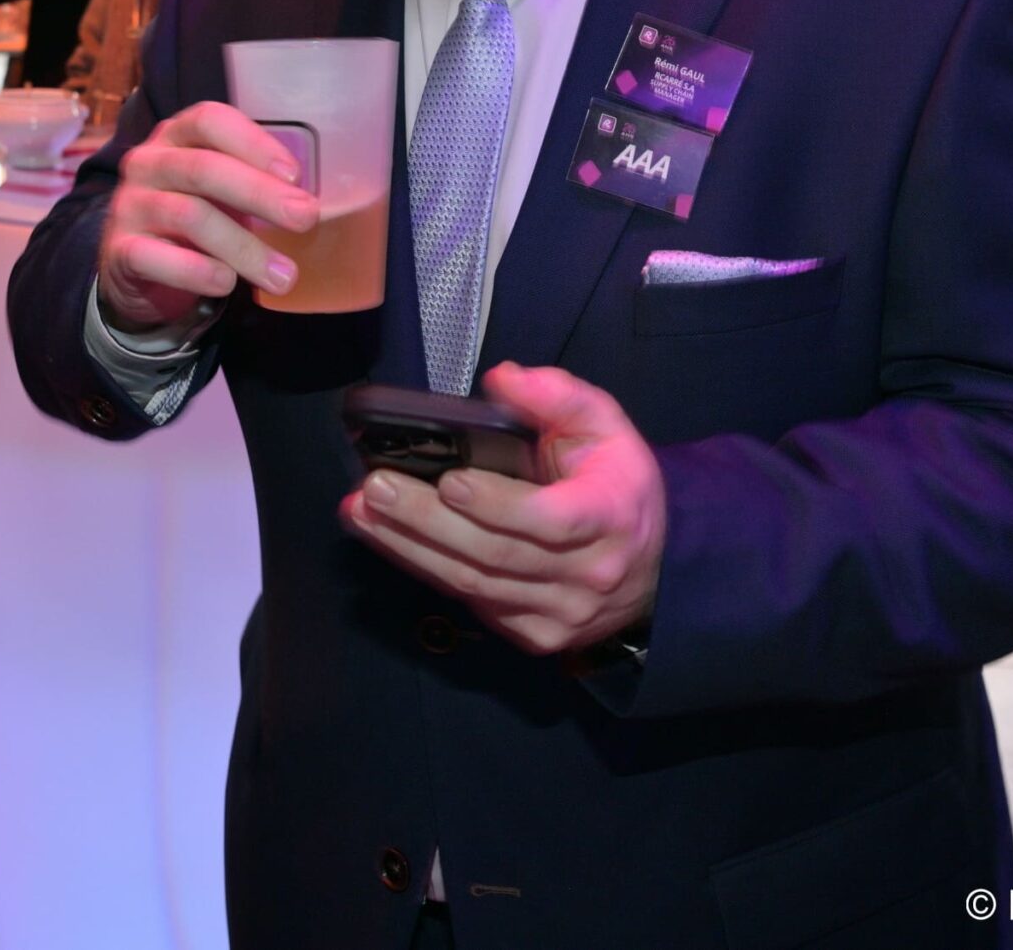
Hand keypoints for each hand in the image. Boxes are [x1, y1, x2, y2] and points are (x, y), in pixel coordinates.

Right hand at [96, 100, 316, 329]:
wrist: (137, 269)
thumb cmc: (193, 219)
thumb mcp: (219, 191)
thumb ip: (254, 185)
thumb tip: (309, 205)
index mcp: (176, 137)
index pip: (209, 120)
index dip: (253, 142)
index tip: (295, 175)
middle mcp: (148, 163)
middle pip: (203, 168)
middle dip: (260, 193)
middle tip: (305, 218)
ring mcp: (130, 205)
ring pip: (189, 216)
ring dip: (243, 247)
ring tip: (283, 276)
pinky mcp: (119, 250)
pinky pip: (154, 257)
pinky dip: (196, 271)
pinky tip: (226, 283)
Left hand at [339, 363, 665, 656]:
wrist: (652, 574)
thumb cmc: (617, 488)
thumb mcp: (606, 429)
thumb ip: (558, 396)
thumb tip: (501, 379)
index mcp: (609, 517)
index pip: (550, 520)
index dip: (496, 504)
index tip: (450, 480)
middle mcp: (586, 574)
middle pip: (494, 554)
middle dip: (426, 520)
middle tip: (375, 488)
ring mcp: (559, 613)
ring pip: (472, 585)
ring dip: (408, 547)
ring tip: (360, 512)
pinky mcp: (533, 633)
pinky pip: (470, 603)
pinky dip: (423, 569)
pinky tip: (386, 540)